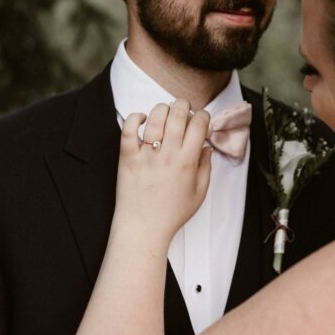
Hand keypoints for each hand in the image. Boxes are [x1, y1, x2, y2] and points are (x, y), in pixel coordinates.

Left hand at [113, 99, 211, 243]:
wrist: (143, 229)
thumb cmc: (171, 214)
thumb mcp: (199, 193)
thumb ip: (206, 167)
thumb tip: (207, 146)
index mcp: (187, 162)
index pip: (199, 125)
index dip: (202, 116)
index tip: (200, 119)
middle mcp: (167, 155)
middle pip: (178, 114)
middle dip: (184, 105)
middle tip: (184, 109)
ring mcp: (146, 155)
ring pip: (155, 117)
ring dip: (163, 109)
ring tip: (165, 113)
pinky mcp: (127, 157)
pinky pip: (128, 129)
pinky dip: (134, 117)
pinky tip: (142, 119)